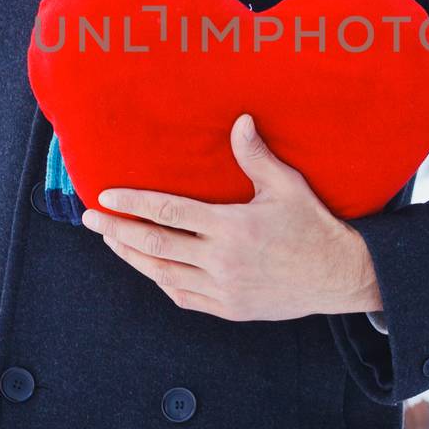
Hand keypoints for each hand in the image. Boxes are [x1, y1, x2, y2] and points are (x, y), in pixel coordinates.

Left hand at [80, 111, 381, 321]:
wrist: (338, 276)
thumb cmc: (313, 225)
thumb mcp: (287, 186)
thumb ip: (256, 156)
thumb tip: (239, 120)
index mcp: (231, 227)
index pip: (168, 212)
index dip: (133, 203)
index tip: (106, 196)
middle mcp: (222, 261)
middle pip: (155, 245)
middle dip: (117, 230)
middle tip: (90, 218)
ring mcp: (223, 289)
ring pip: (163, 274)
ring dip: (132, 257)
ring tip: (110, 240)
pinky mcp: (228, 308)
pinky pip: (182, 296)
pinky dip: (160, 281)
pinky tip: (147, 268)